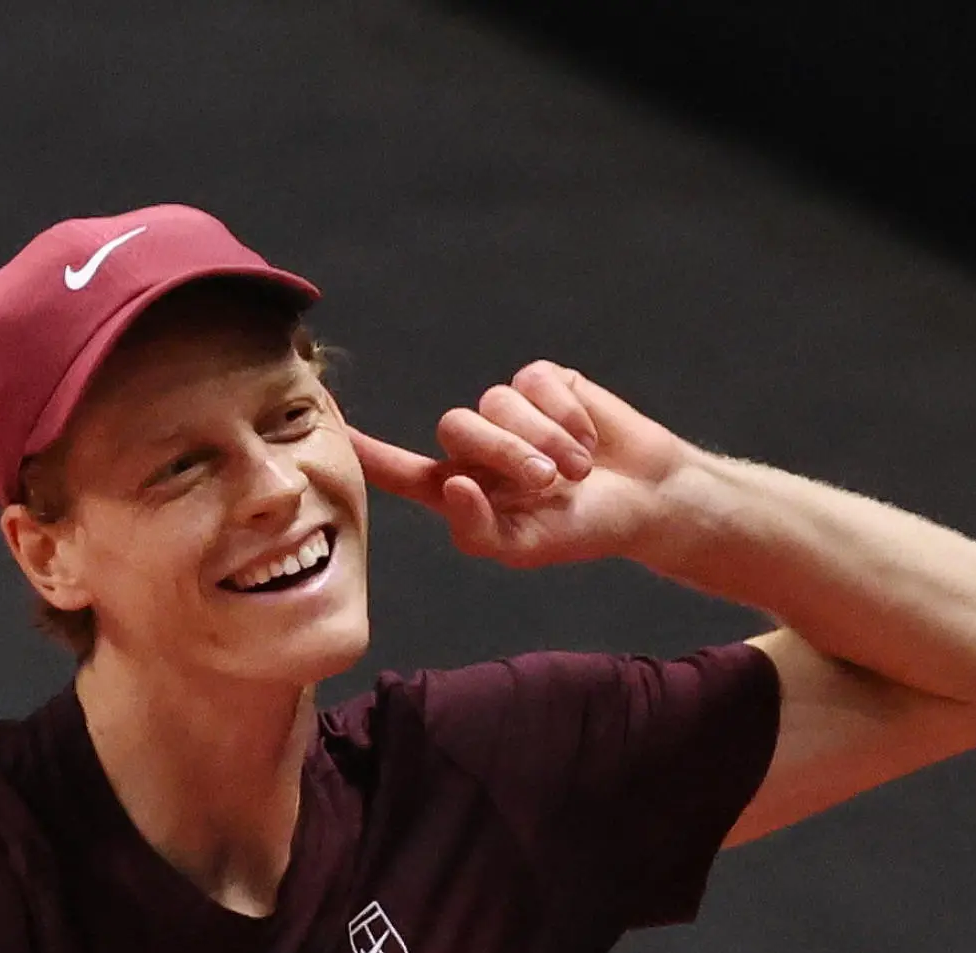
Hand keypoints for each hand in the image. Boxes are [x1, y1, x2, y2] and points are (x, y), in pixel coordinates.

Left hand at [352, 362, 697, 569]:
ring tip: (578, 469)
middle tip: (549, 484)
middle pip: (459, 427)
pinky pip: (537, 384)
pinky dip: (567, 416)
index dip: (367, 452)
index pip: (401, 470)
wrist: (646, 498)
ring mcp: (510, 409)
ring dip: (545, 439)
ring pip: (498, 402)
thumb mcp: (526, 548)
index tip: (330, 431)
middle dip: (505, 453)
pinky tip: (589, 438)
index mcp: (462, 488)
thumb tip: (452, 483)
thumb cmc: (582, 530)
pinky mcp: (544, 382)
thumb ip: (479, 528)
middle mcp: (478, 444)